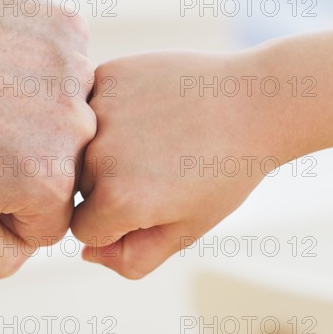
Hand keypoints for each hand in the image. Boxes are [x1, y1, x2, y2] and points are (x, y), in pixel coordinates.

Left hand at [0, 0, 95, 278]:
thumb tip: (34, 243)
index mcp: (53, 181)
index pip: (51, 220)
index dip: (8, 204)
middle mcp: (79, 127)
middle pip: (66, 165)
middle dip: (27, 159)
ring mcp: (77, 72)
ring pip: (68, 114)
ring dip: (36, 111)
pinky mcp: (68, 30)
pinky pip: (65, 67)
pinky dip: (39, 67)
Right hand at [71, 51, 291, 278]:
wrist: (253, 102)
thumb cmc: (223, 172)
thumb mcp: (186, 229)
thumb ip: (133, 258)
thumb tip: (88, 252)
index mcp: (118, 198)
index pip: (83, 228)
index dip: (116, 223)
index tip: (150, 201)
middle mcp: (99, 153)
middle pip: (80, 187)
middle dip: (108, 185)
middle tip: (157, 165)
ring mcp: (100, 108)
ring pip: (80, 146)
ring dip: (104, 146)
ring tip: (153, 134)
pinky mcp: (107, 75)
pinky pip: (89, 105)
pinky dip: (110, 111)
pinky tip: (146, 106)